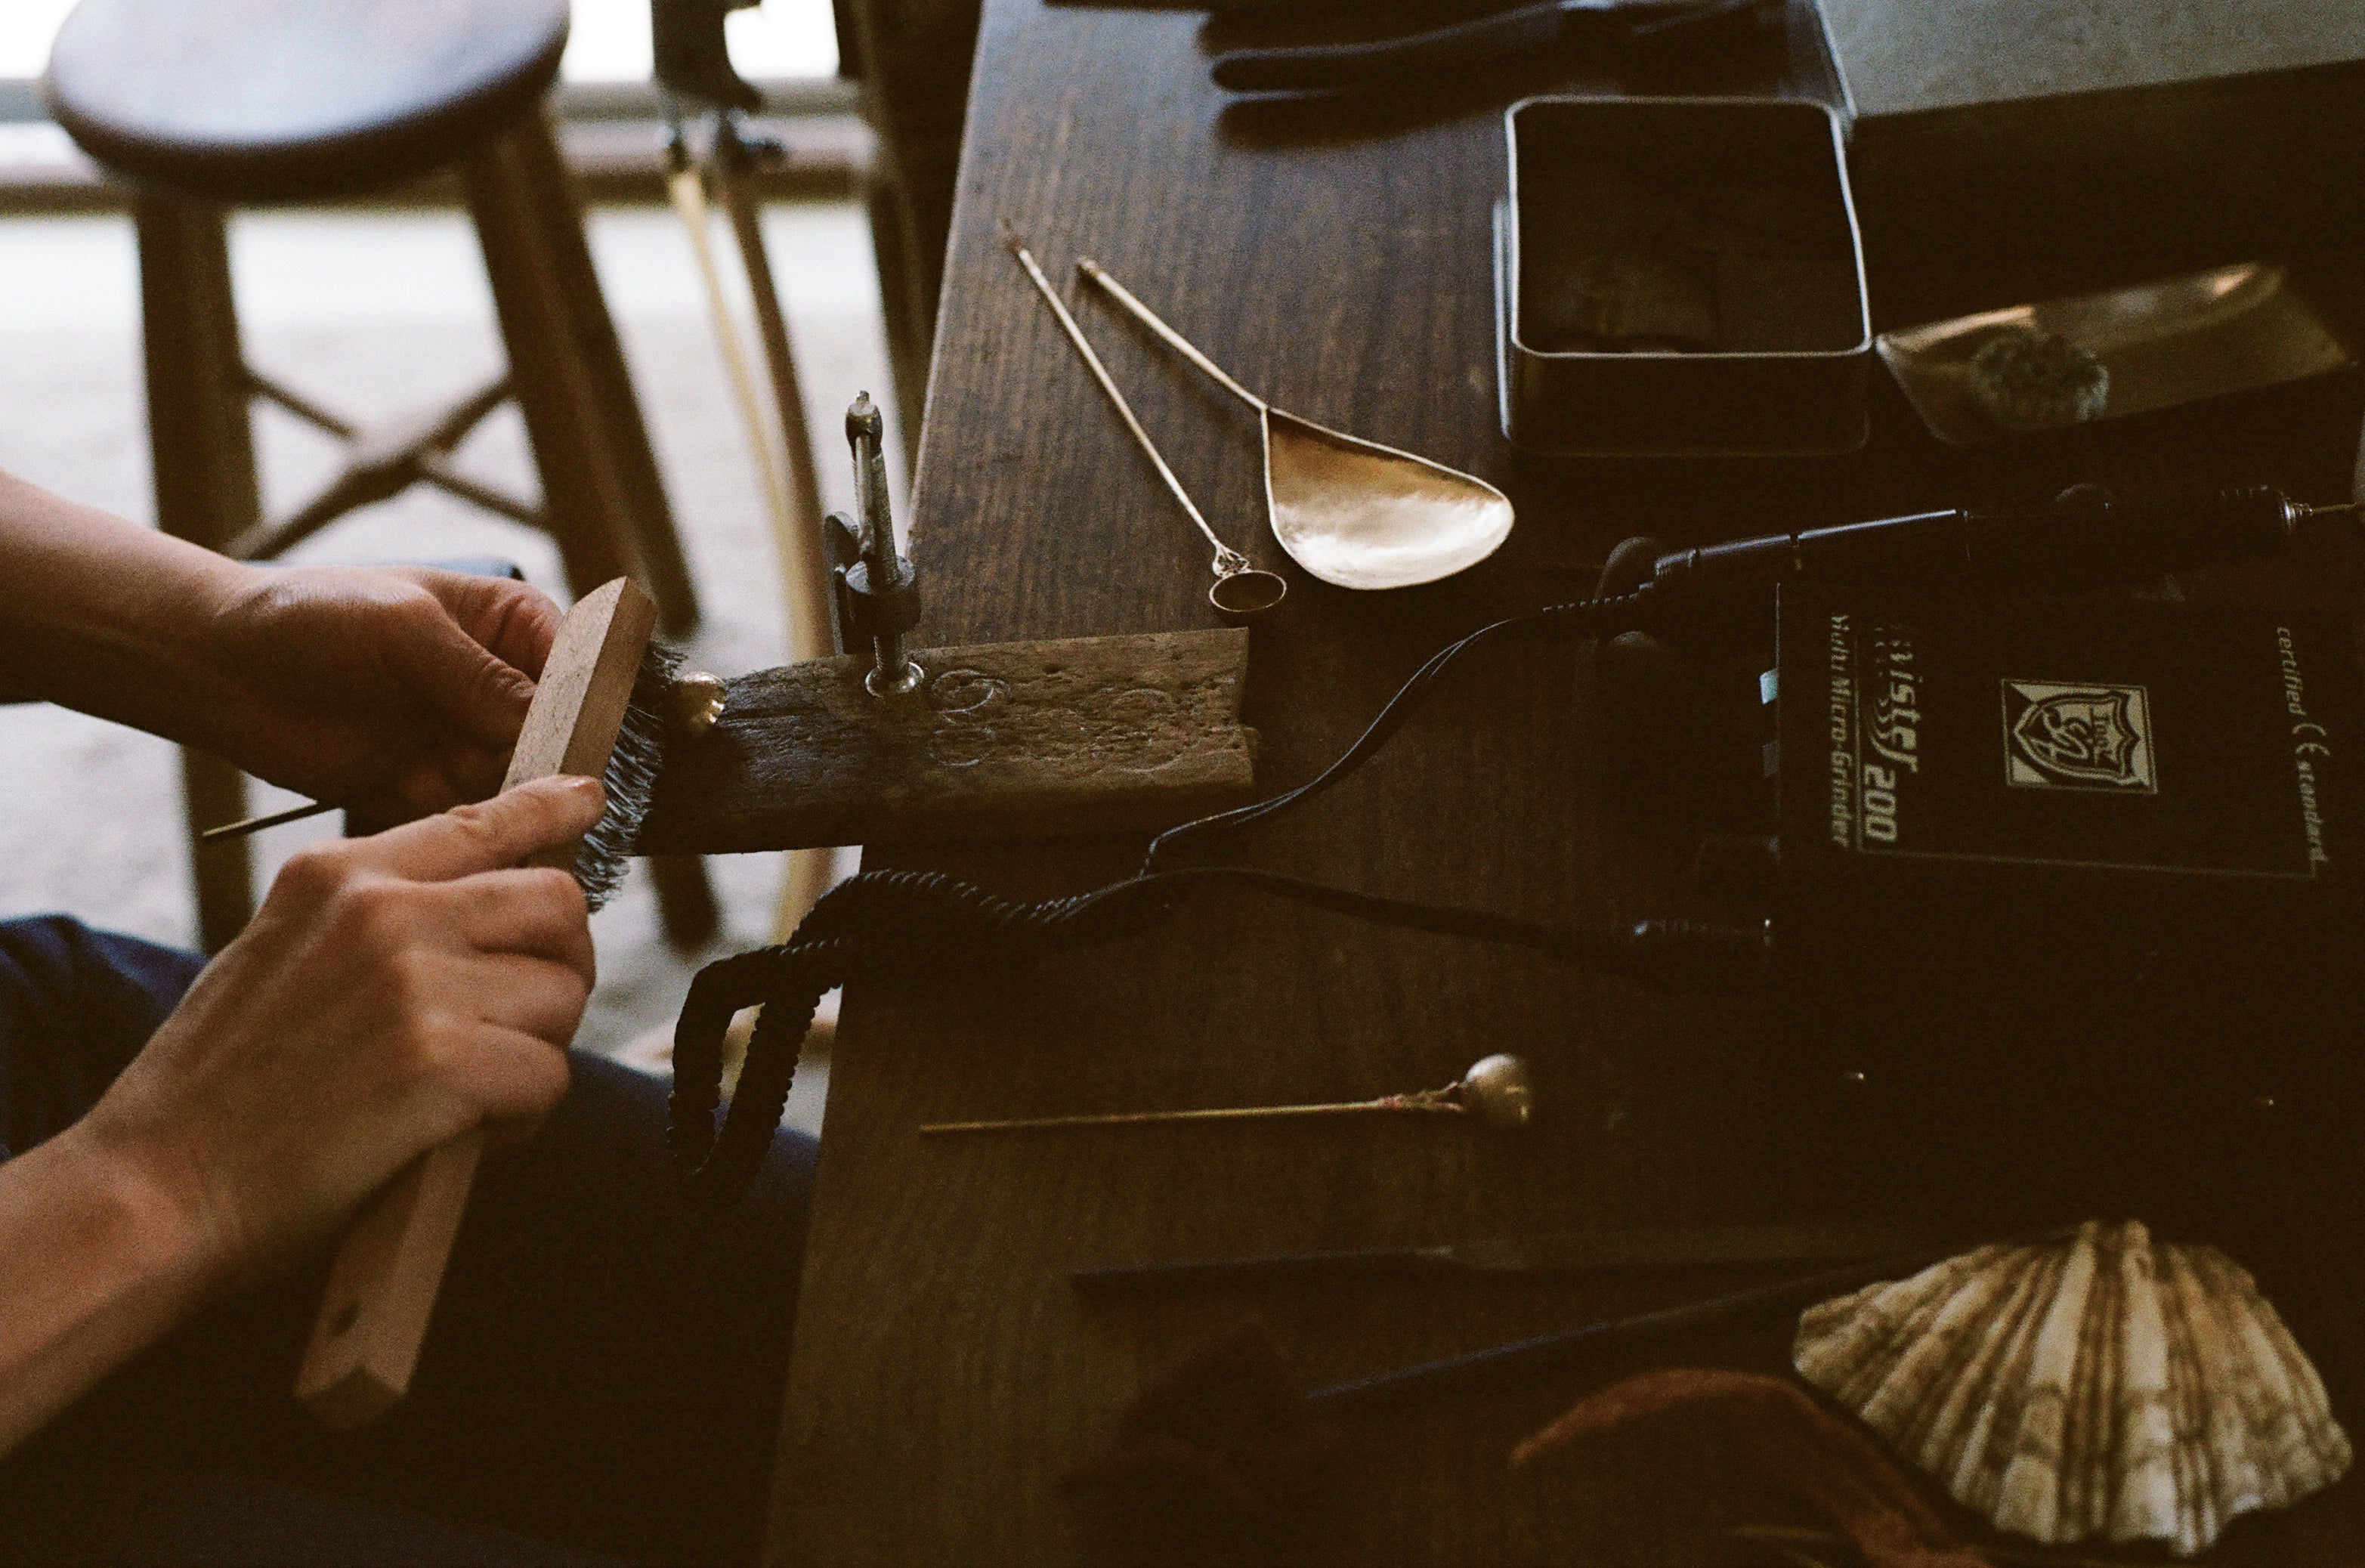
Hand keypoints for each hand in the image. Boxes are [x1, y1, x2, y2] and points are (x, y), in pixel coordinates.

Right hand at [72, 776, 602, 1289]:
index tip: (588, 798)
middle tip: (521, 1022)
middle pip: (556, 903)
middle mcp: (383, 913)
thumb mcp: (280, 953)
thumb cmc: (223, 1090)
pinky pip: (549, 1076)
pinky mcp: (443, 1064)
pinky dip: (522, 1116)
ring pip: (563, 994)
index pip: (481, 820)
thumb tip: (487, 901)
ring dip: (537, 1050)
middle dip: (560, 965)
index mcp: (338, 875)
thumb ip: (374, 916)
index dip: (551, 808)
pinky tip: (463, 1134)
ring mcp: (415, 984)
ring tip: (469, 1090)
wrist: (156, 1189)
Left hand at [198, 565, 563, 829]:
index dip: (588, 704)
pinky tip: (461, 835)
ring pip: (519, 783)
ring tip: (504, 820)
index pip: (578, 665)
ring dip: (510, 803)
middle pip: (557, 735)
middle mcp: (497, 685)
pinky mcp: (430, 786)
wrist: (220, 667)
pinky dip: (468, 830)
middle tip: (551, 796)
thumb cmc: (309, 617)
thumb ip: (479, 677)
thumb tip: (549, 724)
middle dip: (552, 765)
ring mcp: (465, 739)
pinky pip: (471, 817)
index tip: (586, 742)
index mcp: (507, 625)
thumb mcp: (404, 629)